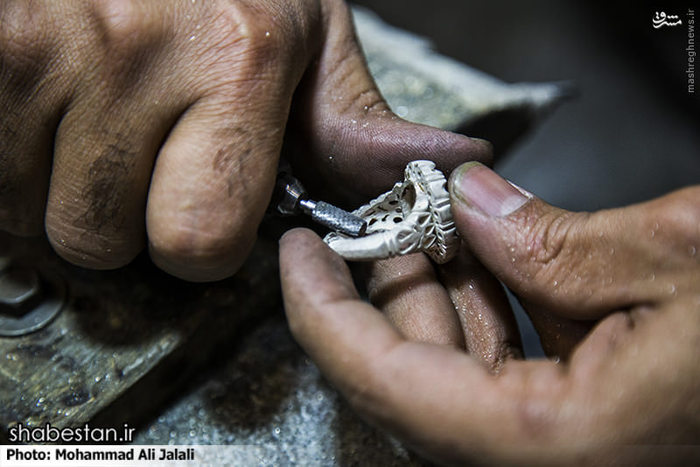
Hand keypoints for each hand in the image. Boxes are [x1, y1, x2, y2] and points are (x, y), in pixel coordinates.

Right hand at [0, 0, 489, 280]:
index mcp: (240, 57)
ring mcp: (40, 45)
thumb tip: (432, 162)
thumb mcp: (305, 32)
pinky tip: (50, 114)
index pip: (202, 241)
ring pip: (34, 215)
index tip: (203, 208)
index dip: (202, 241)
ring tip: (94, 123)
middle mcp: (135, 49)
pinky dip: (15, 161)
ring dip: (63, 189)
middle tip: (141, 159)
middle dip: (125, 221)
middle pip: (104, 240)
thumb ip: (351, 117)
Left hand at [280, 162, 699, 464]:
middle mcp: (551, 463)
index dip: (322, 315)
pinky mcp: (589, 422)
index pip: (387, 385)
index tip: (295, 258)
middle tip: (369, 220)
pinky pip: (502, 369)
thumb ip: (558, 242)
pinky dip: (484, 309)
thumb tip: (474, 208)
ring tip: (425, 224)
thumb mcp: (685, 258)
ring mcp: (567, 446)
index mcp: (561, 446)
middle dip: (381, 289)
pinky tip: (485, 255)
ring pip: (455, 370)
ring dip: (433, 292)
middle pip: (411, 376)